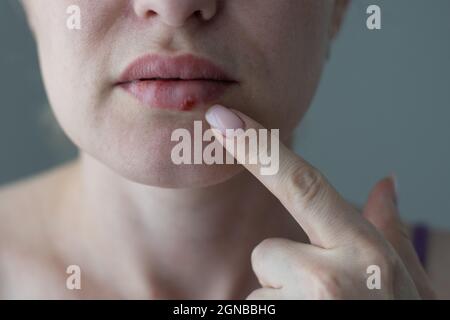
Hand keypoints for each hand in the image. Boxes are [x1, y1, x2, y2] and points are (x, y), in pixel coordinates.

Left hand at [205, 105, 435, 299]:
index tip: (222, 118)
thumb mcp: (410, 283)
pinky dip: (271, 319)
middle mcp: (330, 280)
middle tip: (324, 304)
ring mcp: (300, 309)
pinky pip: (253, 313)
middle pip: (268, 253)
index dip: (259, 146)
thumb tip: (386, 182)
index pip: (303, 185)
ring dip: (281, 307)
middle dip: (286, 274)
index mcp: (365, 253)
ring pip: (259, 293)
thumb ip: (389, 230)